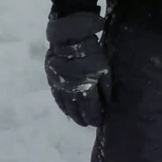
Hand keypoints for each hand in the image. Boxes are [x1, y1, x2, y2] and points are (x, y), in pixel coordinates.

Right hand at [44, 11, 111, 127]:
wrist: (68, 36)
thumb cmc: (90, 51)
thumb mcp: (104, 68)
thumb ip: (106, 86)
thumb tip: (108, 102)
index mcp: (86, 88)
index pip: (91, 110)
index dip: (95, 118)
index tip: (98, 123)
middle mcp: (71, 91)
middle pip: (77, 111)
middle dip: (83, 119)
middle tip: (87, 124)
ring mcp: (60, 87)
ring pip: (66, 106)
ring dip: (72, 115)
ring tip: (77, 120)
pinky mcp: (52, 80)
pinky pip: (57, 98)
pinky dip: (62, 106)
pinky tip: (65, 110)